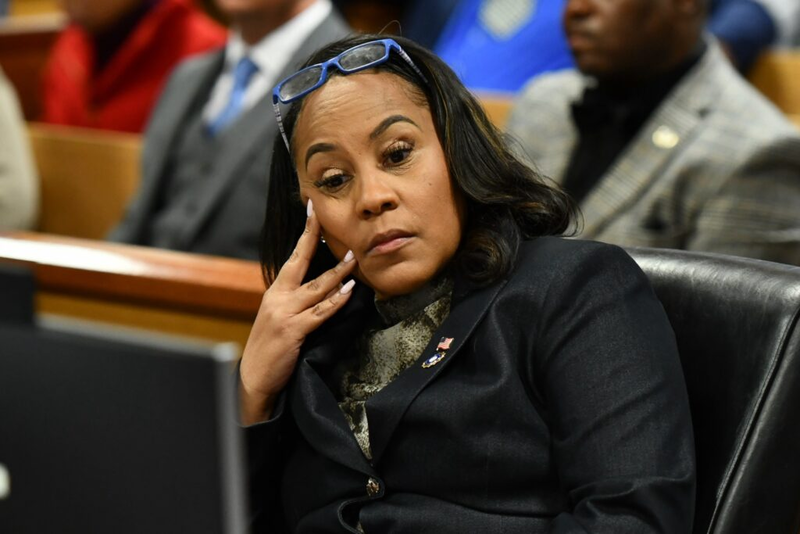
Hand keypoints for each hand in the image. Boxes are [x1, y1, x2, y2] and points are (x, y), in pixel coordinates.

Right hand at [239, 200, 356, 424]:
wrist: (253, 379)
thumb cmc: (269, 349)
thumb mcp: (278, 318)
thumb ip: (295, 301)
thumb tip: (322, 284)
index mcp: (275, 292)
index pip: (293, 257)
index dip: (304, 233)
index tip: (313, 210)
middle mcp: (278, 297)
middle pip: (300, 261)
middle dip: (313, 236)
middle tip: (328, 216)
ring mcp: (285, 313)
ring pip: (316, 287)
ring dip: (337, 271)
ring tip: (354, 256)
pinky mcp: (293, 331)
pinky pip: (320, 312)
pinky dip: (336, 301)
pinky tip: (348, 290)